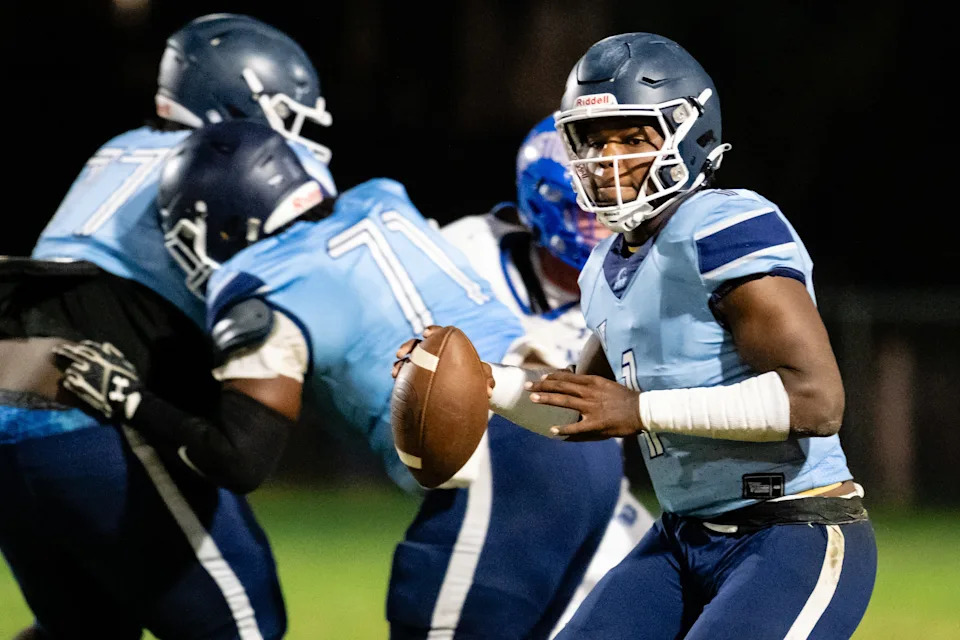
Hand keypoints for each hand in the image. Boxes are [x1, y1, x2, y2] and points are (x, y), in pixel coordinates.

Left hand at [52, 340, 141, 420]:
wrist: (124, 398)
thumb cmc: (128, 381)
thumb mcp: (124, 363)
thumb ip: (113, 353)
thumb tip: (105, 345)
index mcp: (101, 355)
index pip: (85, 347)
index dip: (78, 346)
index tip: (73, 346)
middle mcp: (89, 362)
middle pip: (72, 354)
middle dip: (63, 351)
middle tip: (55, 350)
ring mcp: (83, 374)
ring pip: (70, 369)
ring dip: (68, 369)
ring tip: (66, 371)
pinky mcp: (78, 387)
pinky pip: (68, 382)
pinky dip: (68, 382)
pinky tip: (67, 383)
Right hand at [391, 325, 494, 397]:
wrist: (465, 387)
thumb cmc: (474, 377)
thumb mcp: (482, 377)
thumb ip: (487, 381)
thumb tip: (489, 393)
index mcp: (449, 345)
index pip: (440, 333)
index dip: (432, 330)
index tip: (426, 333)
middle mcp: (434, 352)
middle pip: (419, 344)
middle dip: (410, 346)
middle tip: (403, 352)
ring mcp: (423, 363)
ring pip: (409, 358)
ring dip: (401, 361)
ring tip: (396, 369)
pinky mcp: (416, 374)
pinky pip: (405, 372)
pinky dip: (399, 372)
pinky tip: (395, 378)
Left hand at [526, 370, 642, 440]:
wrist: (641, 409)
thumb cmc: (624, 398)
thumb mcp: (606, 385)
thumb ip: (589, 384)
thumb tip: (572, 382)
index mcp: (592, 382)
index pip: (567, 377)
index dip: (552, 377)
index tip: (540, 377)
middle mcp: (589, 392)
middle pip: (561, 386)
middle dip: (543, 385)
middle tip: (527, 386)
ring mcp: (592, 407)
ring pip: (565, 401)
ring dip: (548, 399)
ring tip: (533, 399)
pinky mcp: (596, 423)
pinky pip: (576, 427)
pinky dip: (564, 429)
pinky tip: (553, 430)